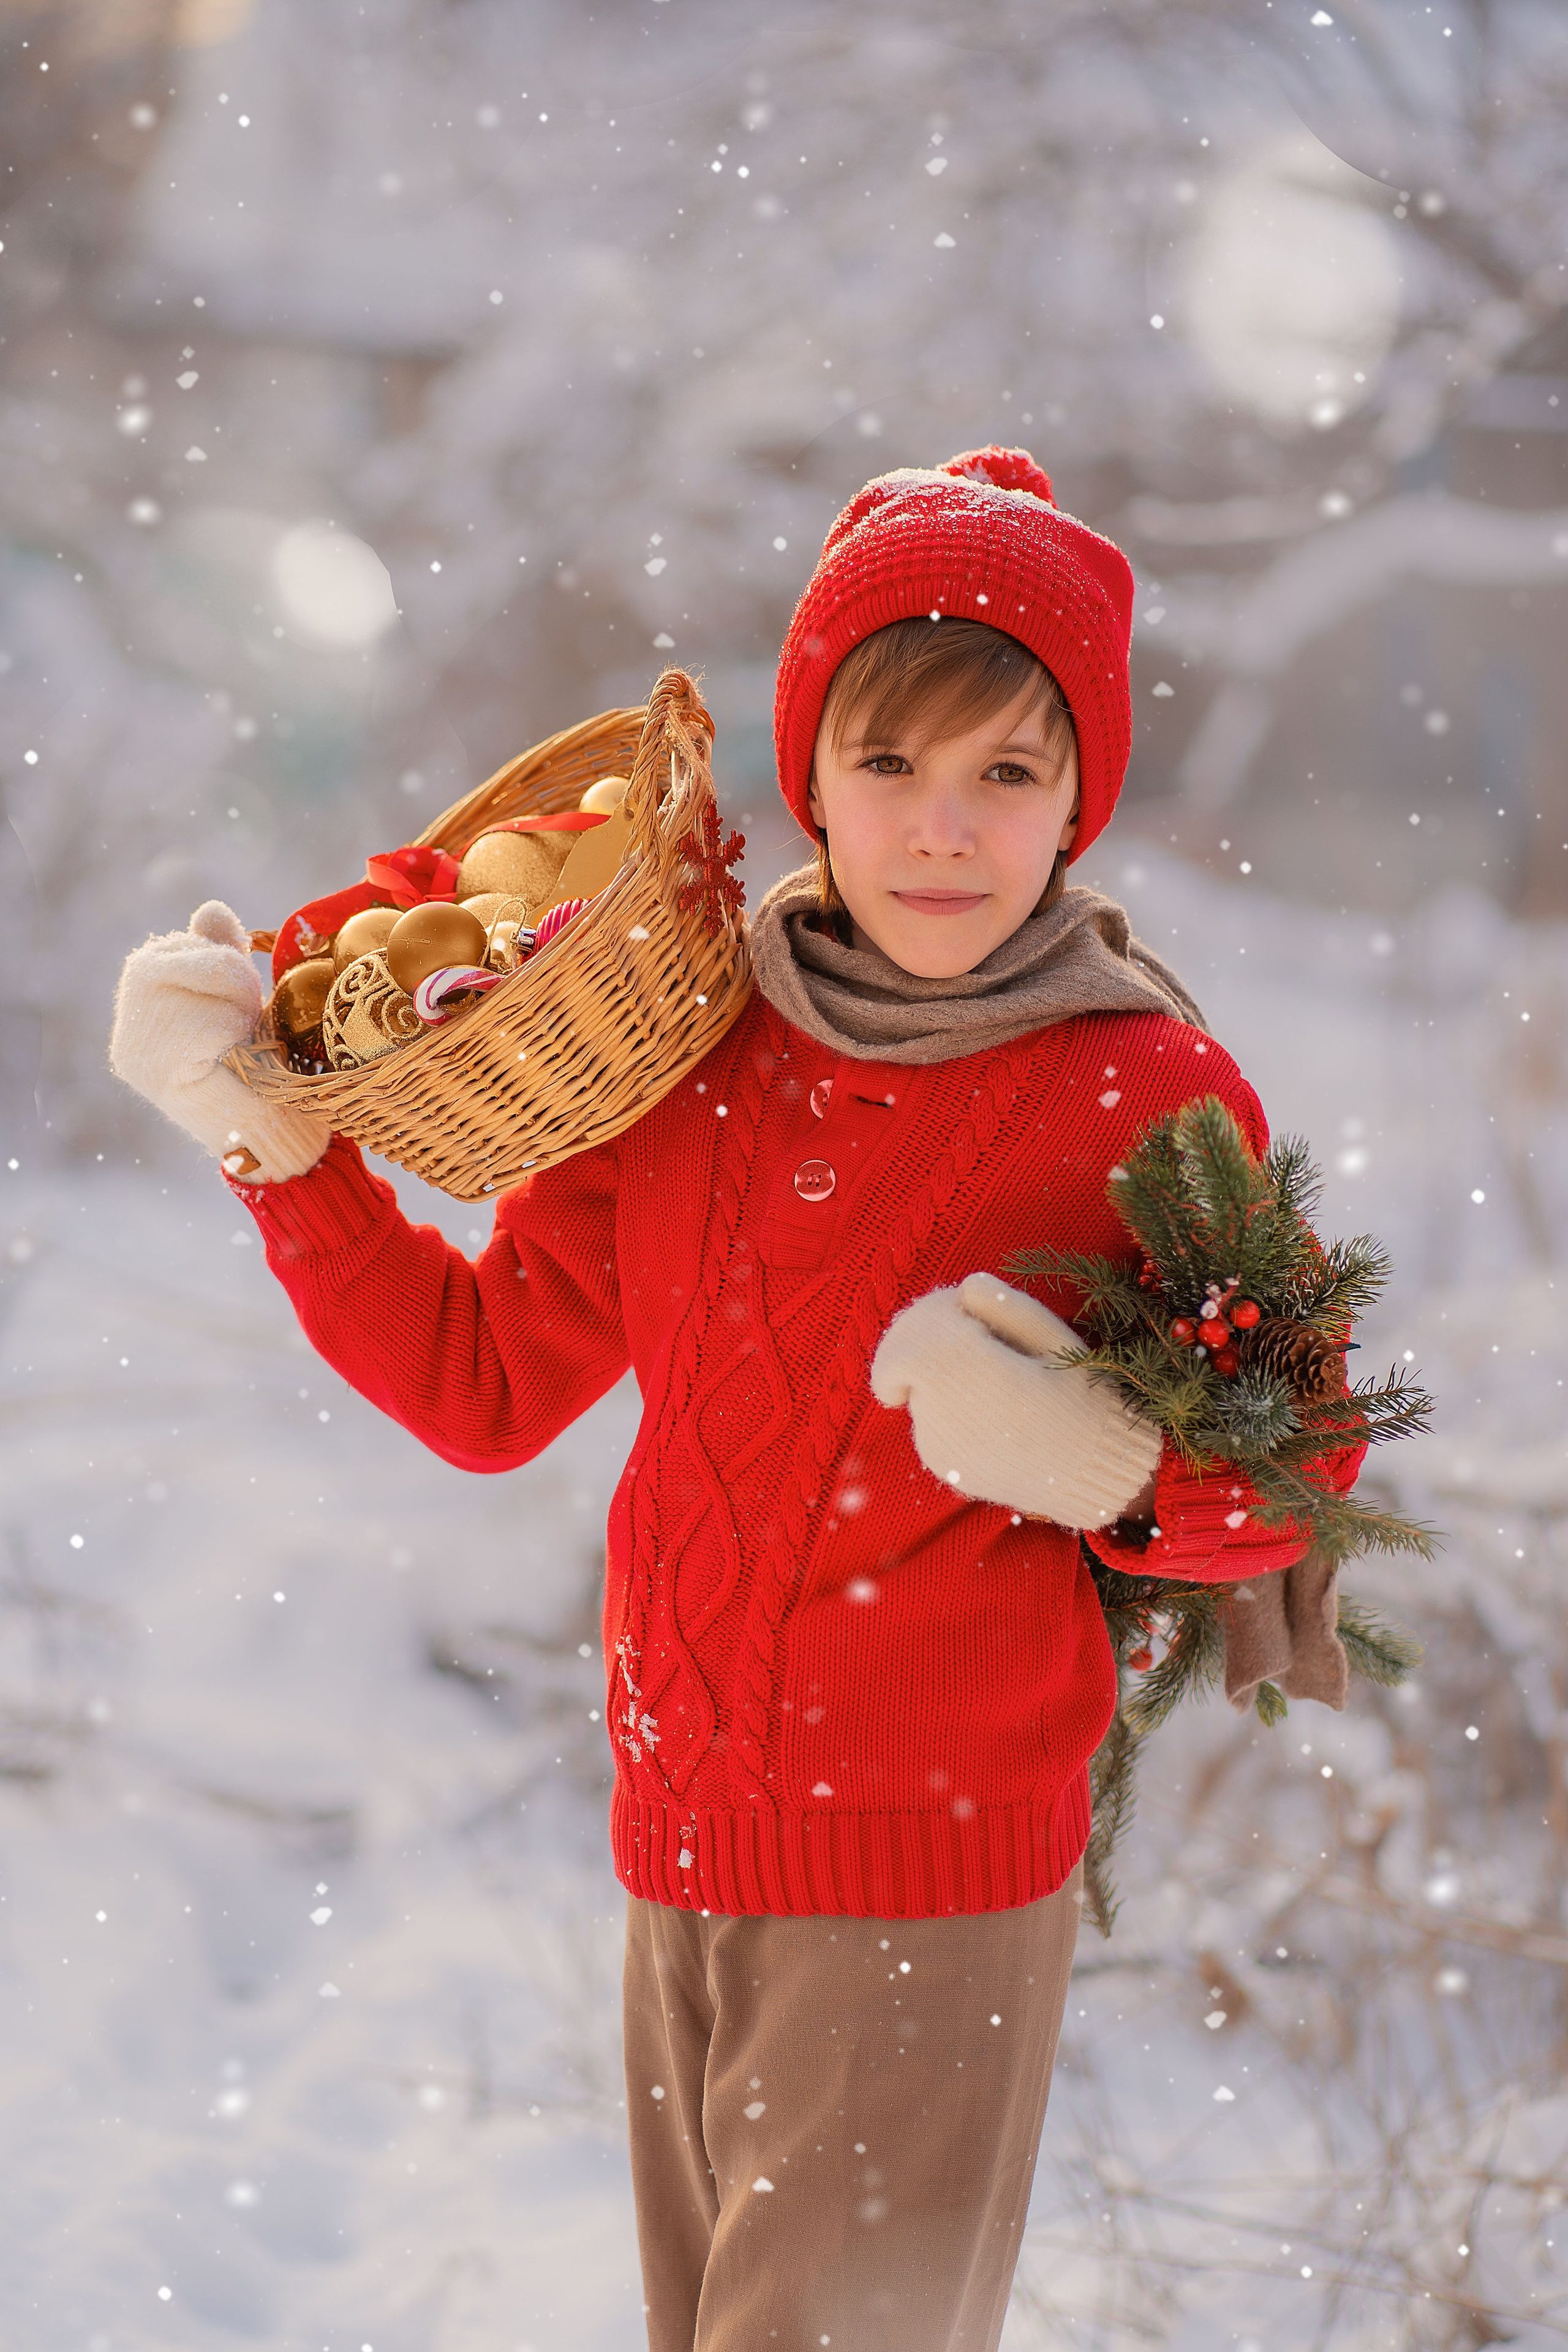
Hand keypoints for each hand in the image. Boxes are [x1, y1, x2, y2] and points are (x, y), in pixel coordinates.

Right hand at [110, 901, 329, 1182]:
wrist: (277, 1140)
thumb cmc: (264, 1071)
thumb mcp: (240, 1001)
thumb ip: (219, 955)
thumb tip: (210, 909)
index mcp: (143, 1014)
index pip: (162, 953)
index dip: (212, 962)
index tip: (240, 999)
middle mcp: (129, 1032)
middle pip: (161, 960)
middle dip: (221, 972)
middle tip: (246, 1014)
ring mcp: (135, 1052)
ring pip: (182, 978)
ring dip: (230, 998)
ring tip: (242, 1035)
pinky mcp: (154, 1072)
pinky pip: (199, 1020)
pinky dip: (229, 1031)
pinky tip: (234, 1056)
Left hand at [870, 1271, 1161, 1529]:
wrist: (1093, 1473)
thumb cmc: (1081, 1398)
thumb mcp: (1057, 1342)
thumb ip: (1006, 1306)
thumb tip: (965, 1287)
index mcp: (980, 1379)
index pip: (912, 1343)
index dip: (927, 1316)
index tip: (955, 1309)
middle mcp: (950, 1419)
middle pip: (906, 1361)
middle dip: (929, 1336)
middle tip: (972, 1332)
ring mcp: (941, 1448)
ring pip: (916, 1388)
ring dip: (939, 1371)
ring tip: (993, 1377)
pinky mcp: (942, 1466)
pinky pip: (926, 1417)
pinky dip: (944, 1402)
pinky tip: (988, 1405)